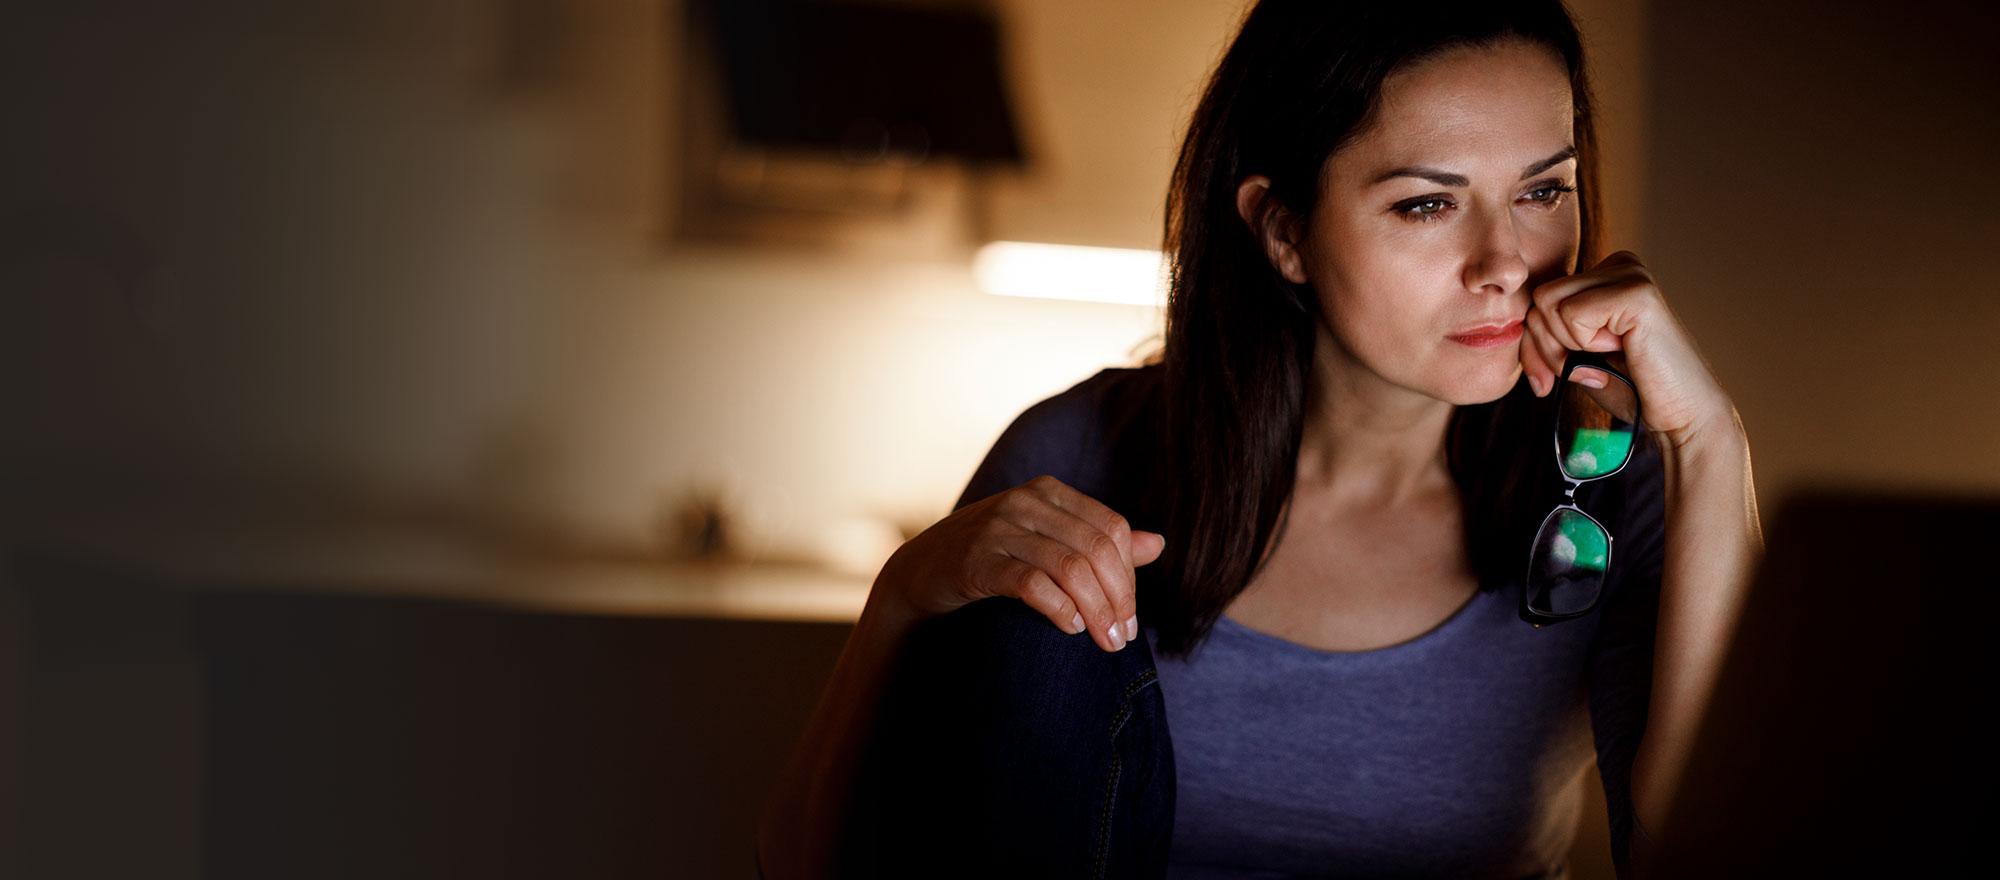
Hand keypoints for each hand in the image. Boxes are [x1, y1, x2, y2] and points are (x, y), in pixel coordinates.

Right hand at [876, 475, 1165, 651]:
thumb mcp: (1045, 542)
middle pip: (1095, 548)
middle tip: (1123, 638)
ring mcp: (998, 528)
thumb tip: (1158, 544)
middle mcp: (1025, 501)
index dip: (1129, 576)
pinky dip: (1059, 608)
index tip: (1131, 618)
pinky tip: (1070, 628)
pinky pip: (1031, 583)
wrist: (919, 570)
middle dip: (1118, 598)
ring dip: (1096, 610)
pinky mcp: (976, 560)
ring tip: (1105, 641)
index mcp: (1048, 492)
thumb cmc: (991, 558)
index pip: (1110, 528)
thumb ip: (1099, 542)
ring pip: (1069, 567)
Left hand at [1518, 250, 1738, 448]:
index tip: (1550, 378)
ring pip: (1548, 304)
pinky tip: (1622, 350)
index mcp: (1605, 274)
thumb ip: (1543, 333)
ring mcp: (1630, 274)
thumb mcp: (1571, 356)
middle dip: (1547, 347)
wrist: (1679, 415)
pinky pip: (1571, 315)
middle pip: (1539, 299)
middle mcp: (1620, 265)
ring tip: (1607, 358)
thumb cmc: (1628, 387)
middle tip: (1584, 370)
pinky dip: (1585, 345)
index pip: (1539, 298)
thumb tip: (1504, 325)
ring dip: (1567, 347)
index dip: (1535, 343)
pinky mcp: (1636, 293)